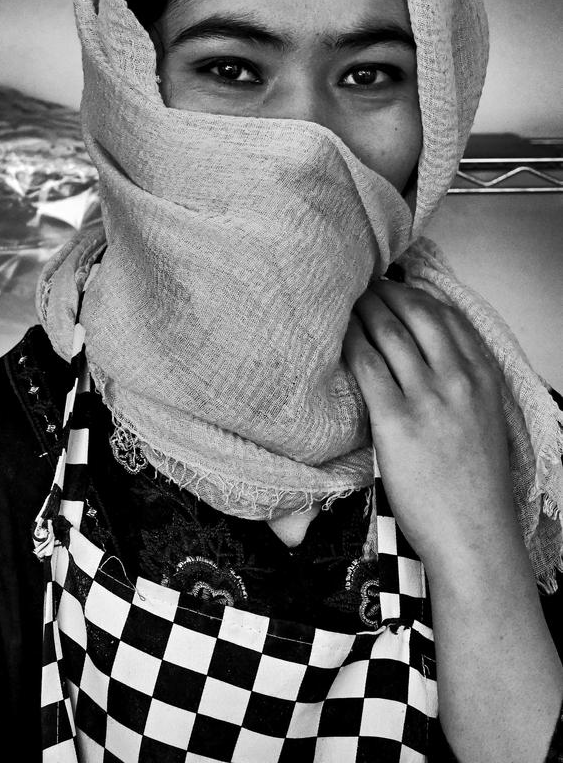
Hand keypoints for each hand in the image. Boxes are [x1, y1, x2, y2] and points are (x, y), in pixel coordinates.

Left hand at [342, 278, 519, 576]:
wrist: (474, 535)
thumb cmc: (474, 487)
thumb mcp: (484, 422)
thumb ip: (462, 386)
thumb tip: (427, 361)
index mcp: (482, 377)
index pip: (447, 316)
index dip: (415, 295)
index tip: (395, 286)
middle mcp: (458, 379)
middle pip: (415, 314)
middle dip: (385, 293)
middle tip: (362, 285)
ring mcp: (428, 398)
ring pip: (388, 333)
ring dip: (363, 311)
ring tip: (343, 302)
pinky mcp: (396, 421)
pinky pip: (366, 366)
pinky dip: (349, 344)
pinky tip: (336, 337)